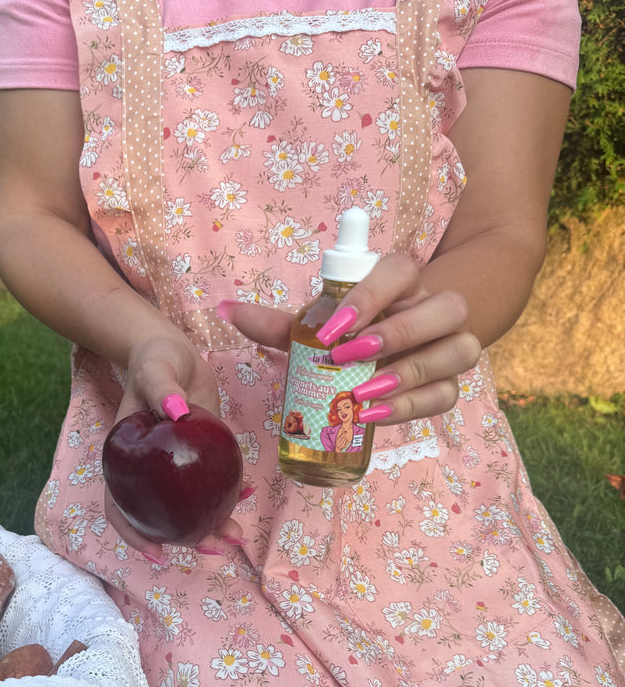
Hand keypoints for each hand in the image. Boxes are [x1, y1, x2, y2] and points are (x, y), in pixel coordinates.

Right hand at [105, 331, 245, 558]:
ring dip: (211, 524)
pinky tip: (248, 494)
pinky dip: (228, 493)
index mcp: (127, 458)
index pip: (120, 504)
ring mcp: (175, 467)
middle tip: (214, 546)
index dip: (134, 532)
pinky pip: (211, 483)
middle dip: (185, 538)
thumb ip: (162, 389)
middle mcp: (149, 470)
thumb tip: (177, 411)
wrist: (176, 351)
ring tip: (235, 536)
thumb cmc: (154, 359)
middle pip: (160, 515)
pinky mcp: (199, 456)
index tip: (158, 552)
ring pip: (189, 506)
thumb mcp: (154, 369)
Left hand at [218, 253, 481, 424]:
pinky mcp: (448, 384)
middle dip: (399, 333)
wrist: (384, 354)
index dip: (372, 294)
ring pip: (459, 350)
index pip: (402, 270)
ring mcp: (450, 347)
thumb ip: (278, 323)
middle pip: (448, 308)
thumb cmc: (348, 333)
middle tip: (349, 358)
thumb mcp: (314, 327)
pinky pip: (447, 394)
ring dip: (412, 372)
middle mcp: (435, 309)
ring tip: (363, 393)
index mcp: (402, 283)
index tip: (333, 327)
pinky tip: (372, 417)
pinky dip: (412, 407)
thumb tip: (227, 310)